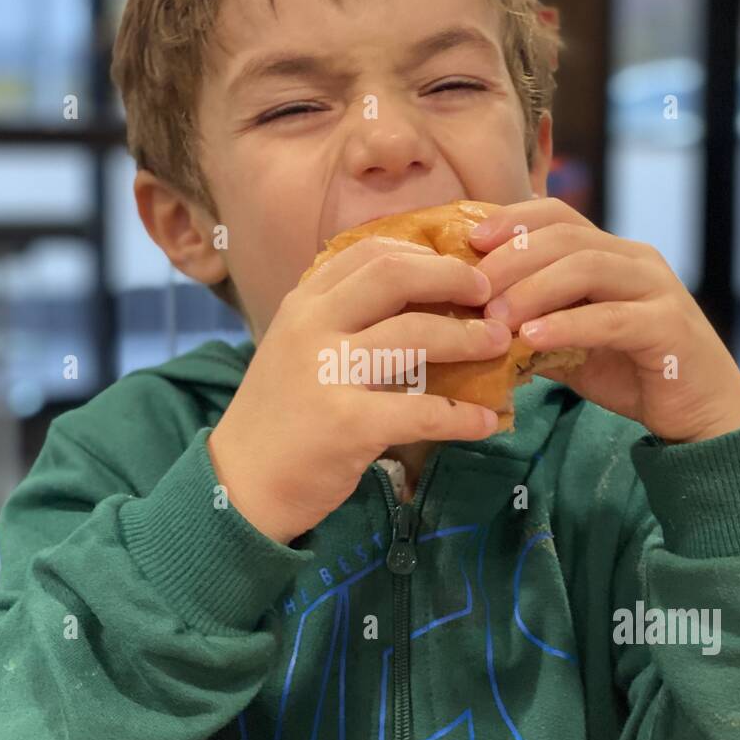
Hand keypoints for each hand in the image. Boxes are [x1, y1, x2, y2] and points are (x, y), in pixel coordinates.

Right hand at [208, 237, 509, 543]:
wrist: (240, 486)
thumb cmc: (281, 418)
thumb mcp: (299, 351)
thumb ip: (343, 322)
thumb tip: (421, 303)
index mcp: (303, 305)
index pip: (370, 253)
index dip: (425, 255)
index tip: (460, 270)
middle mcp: (311, 327)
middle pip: (394, 275)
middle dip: (452, 278)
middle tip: (488, 295)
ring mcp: (326, 373)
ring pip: (414, 335)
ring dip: (467, 338)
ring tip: (499, 345)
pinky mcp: (346, 423)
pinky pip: (421, 411)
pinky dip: (462, 416)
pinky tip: (486, 421)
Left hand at [467, 197, 739, 443]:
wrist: (700, 414)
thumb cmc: (632, 373)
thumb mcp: (570, 345)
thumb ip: (531, 326)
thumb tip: (470, 324)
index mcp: (612, 254)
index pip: (558, 215)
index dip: (513, 220)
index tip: (469, 241)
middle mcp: (636, 260)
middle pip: (566, 237)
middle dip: (512, 258)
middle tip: (473, 291)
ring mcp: (657, 289)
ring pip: (588, 267)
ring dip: (534, 289)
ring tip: (495, 319)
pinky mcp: (670, 327)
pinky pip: (612, 318)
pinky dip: (568, 325)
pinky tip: (532, 338)